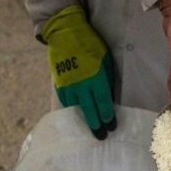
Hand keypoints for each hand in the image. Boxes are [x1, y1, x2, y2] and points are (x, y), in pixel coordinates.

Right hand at [43, 4, 116, 139]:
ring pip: (76, 108)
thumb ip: (107, 78)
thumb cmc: (90, 44)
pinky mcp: (59, 84)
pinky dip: (73, 110)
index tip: (111, 127)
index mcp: (96, 77)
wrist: (65, 33)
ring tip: (89, 129)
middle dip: (96, 125)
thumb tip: (108, 97)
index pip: (103, 103)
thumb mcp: (105, 59)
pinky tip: (77, 115)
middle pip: (90, 111)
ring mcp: (68, 85)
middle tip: (101, 137)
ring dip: (83, 119)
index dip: (108, 117)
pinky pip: (67, 102)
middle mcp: (81, 85)